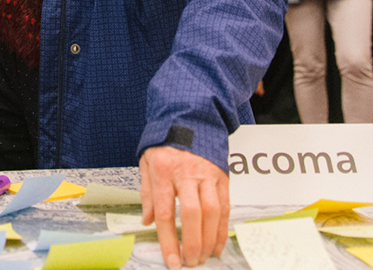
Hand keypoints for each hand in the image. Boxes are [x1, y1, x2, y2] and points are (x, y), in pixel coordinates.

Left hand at [140, 146, 228, 268]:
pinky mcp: (222, 177)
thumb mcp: (147, 162)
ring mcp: (207, 175)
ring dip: (209, 240)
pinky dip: (222, 229)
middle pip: (192, 214)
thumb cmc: (165, 143)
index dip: (169, 240)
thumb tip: (148, 221)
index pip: (166, 212)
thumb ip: (147, 193)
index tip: (172, 261)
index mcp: (163, 171)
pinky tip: (217, 245)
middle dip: (192, 243)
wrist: (189, 118)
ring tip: (203, 258)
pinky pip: (225, 207)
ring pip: (212, 212)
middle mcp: (187, 173)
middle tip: (190, 262)